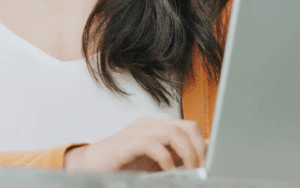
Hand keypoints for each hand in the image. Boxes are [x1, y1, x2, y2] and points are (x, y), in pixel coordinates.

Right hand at [63, 117, 205, 171]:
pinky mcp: (126, 144)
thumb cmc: (121, 166)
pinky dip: (165, 159)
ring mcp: (137, 132)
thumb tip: (202, 159)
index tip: (211, 165)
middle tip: (202, 170)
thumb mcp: (155, 164)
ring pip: (173, 132)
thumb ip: (175, 158)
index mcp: (157, 128)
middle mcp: (149, 126)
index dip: (204, 145)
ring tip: (189, 172)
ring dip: (187, 154)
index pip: (189, 127)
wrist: (87, 169)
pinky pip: (152, 144)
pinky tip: (167, 173)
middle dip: (199, 149)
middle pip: (186, 126)